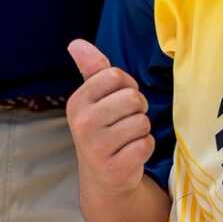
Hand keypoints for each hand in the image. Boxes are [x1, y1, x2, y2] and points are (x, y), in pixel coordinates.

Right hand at [66, 38, 154, 196]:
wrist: (103, 178)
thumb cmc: (103, 128)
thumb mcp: (94, 98)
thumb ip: (91, 68)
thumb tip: (75, 43)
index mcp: (77, 102)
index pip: (116, 76)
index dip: (127, 86)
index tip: (118, 101)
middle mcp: (82, 123)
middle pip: (132, 98)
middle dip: (137, 109)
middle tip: (125, 122)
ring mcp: (96, 147)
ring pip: (142, 122)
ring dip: (141, 130)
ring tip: (126, 139)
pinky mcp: (115, 167)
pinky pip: (146, 144)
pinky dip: (145, 148)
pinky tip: (130, 154)